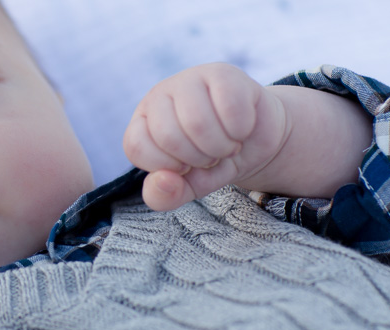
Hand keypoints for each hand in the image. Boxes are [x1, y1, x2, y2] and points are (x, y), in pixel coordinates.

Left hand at [123, 63, 288, 210]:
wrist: (253, 141)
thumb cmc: (212, 162)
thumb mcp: (186, 187)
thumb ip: (165, 195)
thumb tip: (163, 181)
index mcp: (142, 121)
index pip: (136, 146)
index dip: (166, 166)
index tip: (185, 166)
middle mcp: (159, 95)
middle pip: (168, 136)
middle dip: (197, 158)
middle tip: (211, 155)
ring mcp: (189, 79)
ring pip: (197, 122)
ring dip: (220, 146)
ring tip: (226, 144)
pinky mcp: (222, 73)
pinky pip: (229, 106)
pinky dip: (240, 130)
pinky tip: (241, 129)